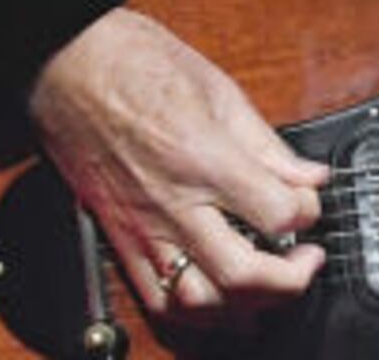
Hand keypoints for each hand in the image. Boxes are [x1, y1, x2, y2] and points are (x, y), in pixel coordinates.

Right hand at [27, 8, 327, 319]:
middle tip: (307, 261)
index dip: (309, 212)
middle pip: (241, 273)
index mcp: (203, 158)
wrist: (68, 67)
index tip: (310, 202)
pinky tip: (220, 301)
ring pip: (198, 300)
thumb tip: (307, 176)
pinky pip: (155, 299)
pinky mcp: (118, 238)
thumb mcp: (220, 91)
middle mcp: (171, 203)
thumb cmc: (136, 66)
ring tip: (270, 287)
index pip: (278, 213)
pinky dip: (195, 311)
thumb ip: (267, 146)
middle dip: (290, 279)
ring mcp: (140, 227)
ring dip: (243, 306)